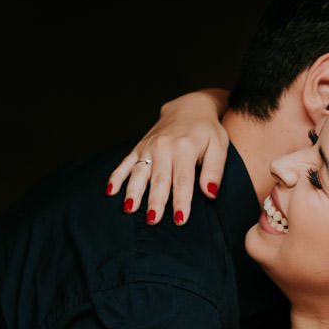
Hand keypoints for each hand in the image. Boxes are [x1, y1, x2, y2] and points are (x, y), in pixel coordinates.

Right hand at [106, 88, 229, 225]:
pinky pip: (125, 163)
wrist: (188, 108)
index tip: (179, 220)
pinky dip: (116, 177)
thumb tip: (210, 193)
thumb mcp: (219, 146)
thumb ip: (214, 170)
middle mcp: (163, 147)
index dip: (181, 201)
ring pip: (139, 173)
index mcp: (185, 148)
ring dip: (133, 192)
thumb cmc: (207, 131)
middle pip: (159, 179)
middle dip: (155, 201)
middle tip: (152, 220)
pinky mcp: (139, 147)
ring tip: (129, 210)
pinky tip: (110, 192)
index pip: (183, 180)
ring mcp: (148, 147)